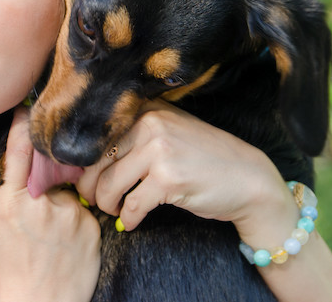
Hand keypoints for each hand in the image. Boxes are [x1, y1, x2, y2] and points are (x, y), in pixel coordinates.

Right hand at [0, 106, 100, 301]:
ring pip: (71, 188)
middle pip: (51, 165)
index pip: (20, 149)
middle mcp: (42, 204)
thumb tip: (30, 155)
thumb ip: (15, 187)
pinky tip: (68, 238)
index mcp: (11, 201)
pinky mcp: (92, 226)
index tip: (28, 108)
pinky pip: (86, 207)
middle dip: (50, 168)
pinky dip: (78, 216)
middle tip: (43, 195)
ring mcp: (70, 215)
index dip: (25, 124)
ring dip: (65, 197)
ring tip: (53, 228)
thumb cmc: (13, 262)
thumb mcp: (0, 220)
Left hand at [76, 100, 297, 243]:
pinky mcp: (168, 179)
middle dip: (89, 186)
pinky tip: (132, 222)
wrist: (248, 178)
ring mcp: (159, 150)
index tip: (82, 178)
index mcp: (147, 110)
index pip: (98, 137)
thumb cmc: (204, 158)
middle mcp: (150, 124)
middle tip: (92, 200)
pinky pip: (132, 205)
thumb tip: (87, 160)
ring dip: (106, 204)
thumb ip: (134, 137)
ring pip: (109, 184)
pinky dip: (128, 218)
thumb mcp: (169, 132)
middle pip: (98, 161)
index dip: (84, 162)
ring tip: (113, 211)